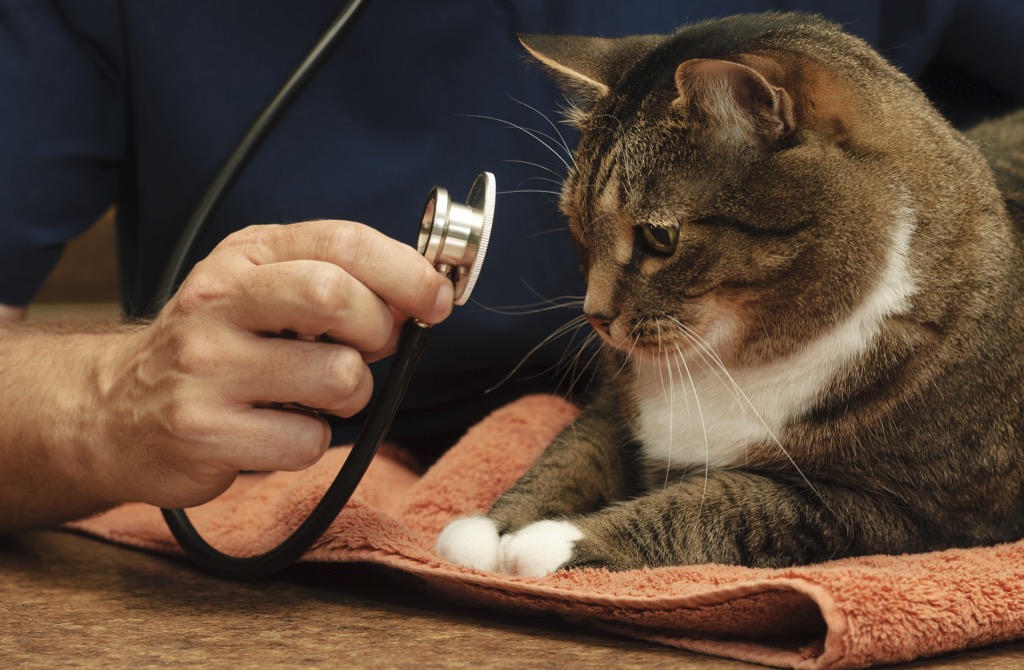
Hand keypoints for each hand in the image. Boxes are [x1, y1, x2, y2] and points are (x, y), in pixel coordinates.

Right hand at [91, 220, 453, 509]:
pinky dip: (311, 442)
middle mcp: (218, 303)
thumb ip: (334, 279)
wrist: (115, 411)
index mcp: (244, 257)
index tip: (436, 298)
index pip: (342, 242)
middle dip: (378, 328)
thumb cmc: (214, 347)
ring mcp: (207, 369)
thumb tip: (421, 295)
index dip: (406, 270)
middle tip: (370, 348)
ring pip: (338, 375)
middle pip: (335, 296)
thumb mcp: (261, 290)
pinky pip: (309, 442)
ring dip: (353, 394)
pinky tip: (276, 430)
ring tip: (319, 395)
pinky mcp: (205, 432)